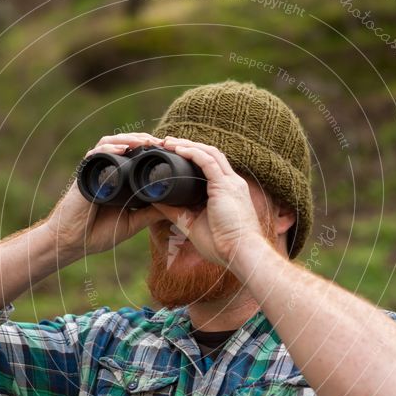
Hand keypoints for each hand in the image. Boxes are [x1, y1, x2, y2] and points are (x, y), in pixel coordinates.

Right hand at [45, 133, 165, 258]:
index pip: (136, 156)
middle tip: (163, 143)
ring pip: (111, 143)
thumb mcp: (132, 223)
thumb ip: (150, 214)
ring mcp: (95, 171)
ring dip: (129, 139)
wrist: (73, 242)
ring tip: (146, 142)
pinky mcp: (84, 174)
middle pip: (125, 145)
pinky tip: (122, 149)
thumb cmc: (98, 233)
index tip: (170, 151)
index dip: (152, 150)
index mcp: (119, 180)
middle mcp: (107, 171)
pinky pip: (95, 155)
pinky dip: (109, 149)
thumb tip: (174, 207)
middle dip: (144, 140)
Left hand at [151, 136, 264, 265]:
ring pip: (209, 153)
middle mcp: (232, 183)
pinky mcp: (225, 185)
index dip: (192, 158)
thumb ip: (176, 211)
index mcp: (227, 192)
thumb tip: (156, 201)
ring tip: (169, 142)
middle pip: (210, 155)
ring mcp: (231, 182)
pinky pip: (207, 161)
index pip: (210, 167)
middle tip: (167, 143)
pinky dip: (192, 153)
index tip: (174, 155)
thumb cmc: (221, 245)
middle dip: (189, 146)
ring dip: (188, 145)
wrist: (240, 253)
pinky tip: (178, 149)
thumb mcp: (192, 224)